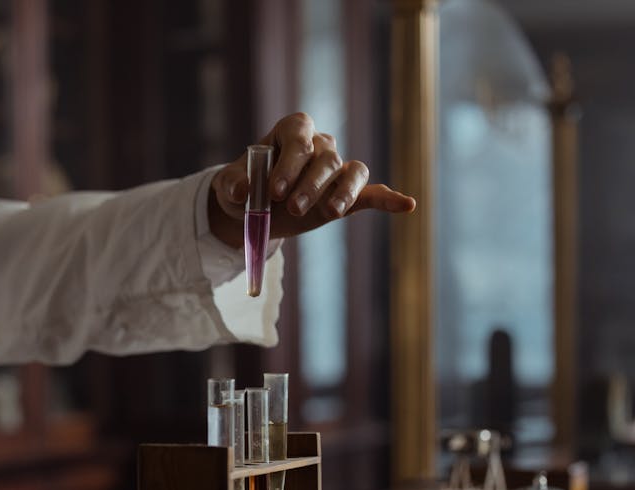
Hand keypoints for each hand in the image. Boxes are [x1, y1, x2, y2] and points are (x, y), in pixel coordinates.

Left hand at [208, 113, 415, 246]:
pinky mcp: (346, 194)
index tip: (275, 190)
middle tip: (292, 207)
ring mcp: (335, 169)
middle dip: (310, 183)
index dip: (289, 162)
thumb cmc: (243, 188)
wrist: (253, 209)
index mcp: (291, 132)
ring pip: (349, 171)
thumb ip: (232, 186)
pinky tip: (406, 205)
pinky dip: (388, 199)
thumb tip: (243, 191)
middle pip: (325, 157)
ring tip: (330, 212)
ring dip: (342, 192)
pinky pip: (371, 192)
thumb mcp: (228, 186)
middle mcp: (318, 145)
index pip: (299, 137)